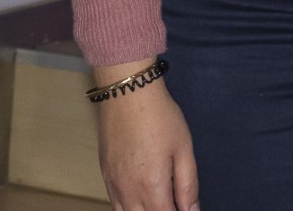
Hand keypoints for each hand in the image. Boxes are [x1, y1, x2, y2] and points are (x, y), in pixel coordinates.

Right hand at [90, 63, 196, 210]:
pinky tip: (141, 199)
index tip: (186, 208)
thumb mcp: (183, 149)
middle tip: (174, 201)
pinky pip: (115, 204)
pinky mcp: (104, 175)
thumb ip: (188, 185)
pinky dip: (129, 208)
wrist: (128, 93)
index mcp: (152, 186)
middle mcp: (128, 191)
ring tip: (160, 200)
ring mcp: (113, 184)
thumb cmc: (159, 117)